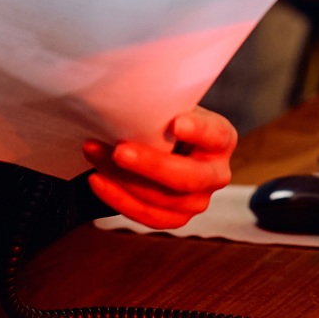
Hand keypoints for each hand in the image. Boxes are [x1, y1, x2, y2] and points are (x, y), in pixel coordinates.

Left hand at [82, 106, 236, 229]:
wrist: (167, 144)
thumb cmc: (168, 120)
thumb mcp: (175, 107)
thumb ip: (163, 109)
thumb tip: (130, 101)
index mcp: (222, 139)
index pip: (215, 134)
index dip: (197, 131)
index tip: (176, 123)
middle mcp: (216, 174)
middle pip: (188, 177)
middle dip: (150, 165)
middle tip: (120, 150)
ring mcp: (198, 201)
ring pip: (163, 199)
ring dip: (123, 179)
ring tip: (96, 155)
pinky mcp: (176, 218)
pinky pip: (147, 215)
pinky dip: (118, 199)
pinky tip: (97, 180)